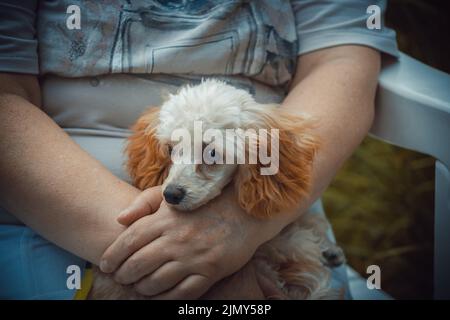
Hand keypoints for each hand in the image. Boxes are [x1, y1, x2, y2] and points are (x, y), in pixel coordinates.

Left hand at [100, 185, 279, 298]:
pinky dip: (165, 298)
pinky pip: (181, 293)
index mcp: (165, 219)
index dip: (113, 256)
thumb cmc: (204, 201)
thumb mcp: (173, 194)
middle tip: (121, 278)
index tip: (105, 265)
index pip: (129, 241)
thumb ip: (144, 202)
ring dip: (142, 288)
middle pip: (138, 265)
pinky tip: (159, 296)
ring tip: (138, 286)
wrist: (243, 211)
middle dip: (124, 275)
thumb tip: (120, 219)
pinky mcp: (209, 271)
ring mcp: (193, 257)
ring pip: (156, 282)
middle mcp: (177, 239)